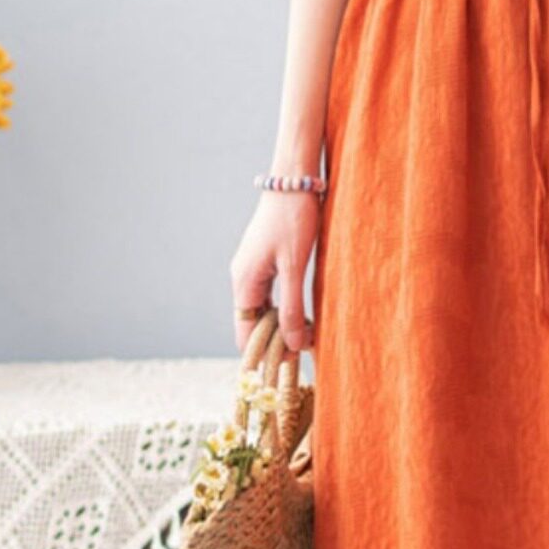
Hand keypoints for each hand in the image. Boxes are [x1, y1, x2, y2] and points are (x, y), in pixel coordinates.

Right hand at [230, 191, 319, 354]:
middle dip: (274, 342)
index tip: (288, 368)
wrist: (293, 180)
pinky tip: (302, 314)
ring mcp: (251, 268)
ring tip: (306, 339)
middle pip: (252, 324)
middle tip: (303, 356)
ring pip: (261, 310)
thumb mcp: (296, 267)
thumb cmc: (294, 219)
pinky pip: (269, 295)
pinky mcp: (264, 260)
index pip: (245, 334)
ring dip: (279, 325)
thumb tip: (294, 344)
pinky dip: (282, 308)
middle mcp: (242, 278)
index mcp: (244, 282)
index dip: (263, 354)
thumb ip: (292, 307)